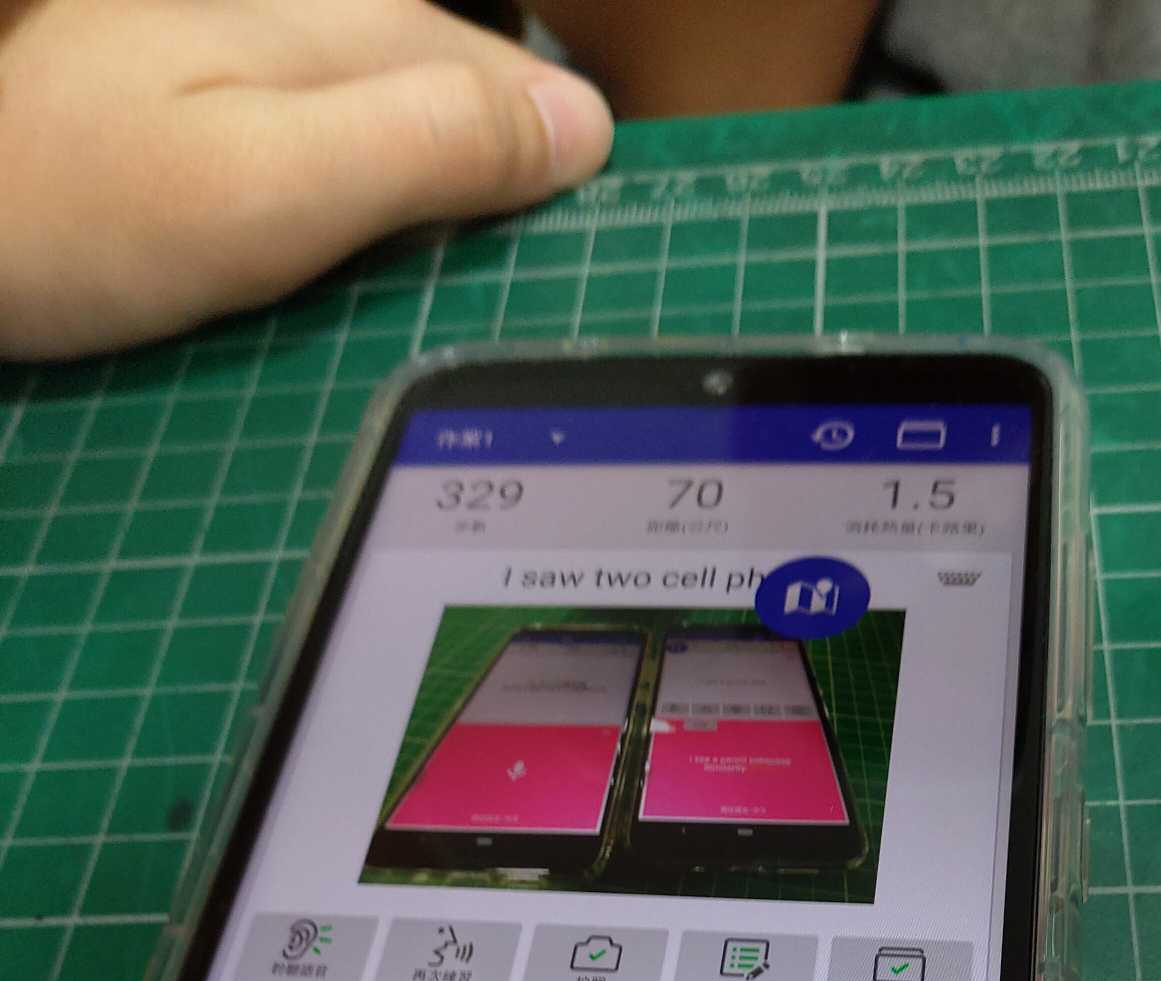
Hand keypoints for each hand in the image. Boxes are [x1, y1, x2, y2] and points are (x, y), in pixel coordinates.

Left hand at [0, 0, 612, 358]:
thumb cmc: (85, 213)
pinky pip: (354, 149)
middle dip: (514, 183)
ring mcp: (271, 59)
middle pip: (472, 99)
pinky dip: (383, 205)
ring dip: (454, 196)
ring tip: (473, 285)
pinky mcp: (232, 105)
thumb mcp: (271, 189)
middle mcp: (320, 19)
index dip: (571, 177)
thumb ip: (426, 148)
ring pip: (415, 122)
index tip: (601, 272)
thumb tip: (584, 126)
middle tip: (538, 298)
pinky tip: (377, 255)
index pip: (522, 88)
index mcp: (347, 23)